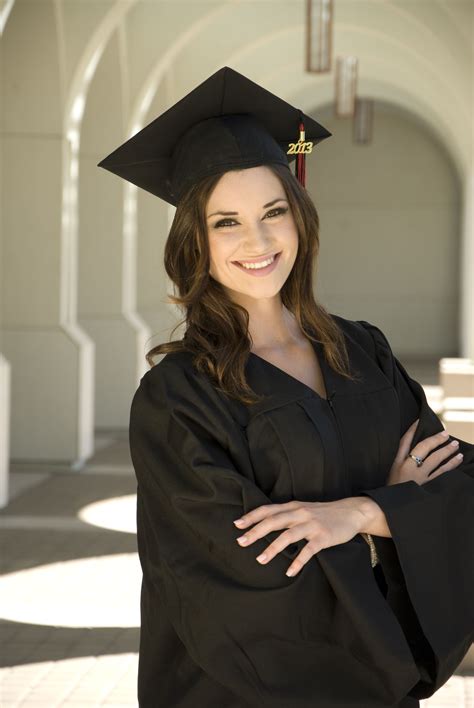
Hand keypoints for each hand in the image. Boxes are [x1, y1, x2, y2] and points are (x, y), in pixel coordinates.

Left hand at [232, 497, 366, 577]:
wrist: (351, 512)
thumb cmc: (323, 513)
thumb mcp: (303, 509)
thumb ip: (286, 515)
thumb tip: (264, 523)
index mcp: (293, 506)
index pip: (268, 510)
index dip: (252, 517)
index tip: (237, 525)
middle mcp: (300, 513)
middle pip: (273, 521)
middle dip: (256, 532)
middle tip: (241, 542)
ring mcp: (312, 525)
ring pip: (288, 535)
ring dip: (273, 548)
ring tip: (260, 560)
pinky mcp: (323, 537)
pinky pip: (308, 550)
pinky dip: (298, 561)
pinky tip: (289, 572)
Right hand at [387, 418, 462, 485]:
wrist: (390, 509)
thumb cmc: (390, 491)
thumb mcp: (389, 474)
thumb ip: (398, 461)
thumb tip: (409, 448)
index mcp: (396, 463)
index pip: (405, 441)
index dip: (412, 430)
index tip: (419, 420)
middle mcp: (408, 468)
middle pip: (423, 448)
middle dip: (435, 439)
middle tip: (446, 433)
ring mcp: (419, 478)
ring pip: (435, 460)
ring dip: (446, 451)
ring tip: (455, 445)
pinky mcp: (427, 487)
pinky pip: (442, 474)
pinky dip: (450, 466)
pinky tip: (457, 460)